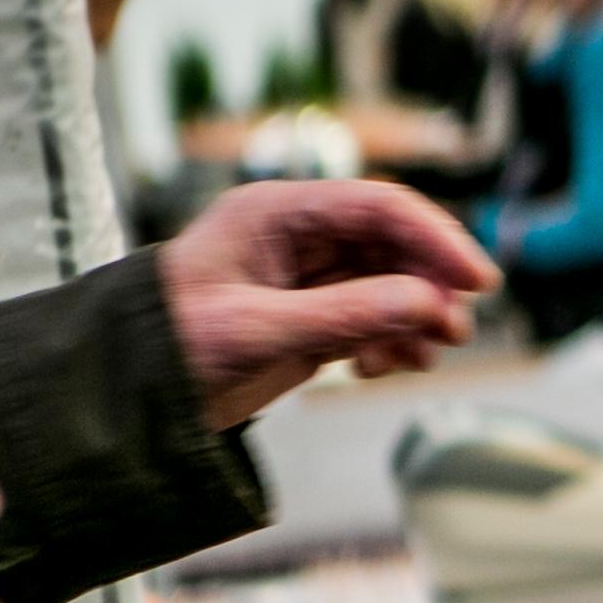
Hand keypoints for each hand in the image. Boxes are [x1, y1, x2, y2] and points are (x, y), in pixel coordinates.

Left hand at [160, 180, 498, 426]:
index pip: (378, 208)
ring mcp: (307, 275)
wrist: (125, 394)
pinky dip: (392, 340)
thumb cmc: (166, 347)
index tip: (477, 280)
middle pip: (394, 244)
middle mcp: (298, 236)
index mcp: (275, 214)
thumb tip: (428, 304)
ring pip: (391, 282)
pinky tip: (383, 366)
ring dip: (415, 318)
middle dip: (430, 286)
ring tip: (421, 356)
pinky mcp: (311, 313)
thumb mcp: (256, 332)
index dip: (436, 238)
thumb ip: (346, 316)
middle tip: (453, 329)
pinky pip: (374, 315)